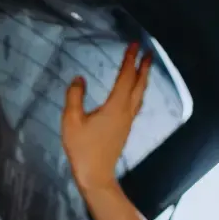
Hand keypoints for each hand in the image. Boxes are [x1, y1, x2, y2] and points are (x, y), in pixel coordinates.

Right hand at [62, 43, 152, 190]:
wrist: (95, 174)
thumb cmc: (82, 148)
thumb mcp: (71, 121)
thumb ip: (74, 97)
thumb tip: (79, 79)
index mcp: (115, 106)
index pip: (125, 77)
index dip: (129, 60)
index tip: (134, 45)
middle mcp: (126, 111)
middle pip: (138, 85)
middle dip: (143, 67)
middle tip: (148, 52)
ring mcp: (128, 121)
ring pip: (140, 94)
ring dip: (143, 79)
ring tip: (144, 68)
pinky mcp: (125, 128)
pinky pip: (136, 103)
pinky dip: (138, 91)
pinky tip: (134, 93)